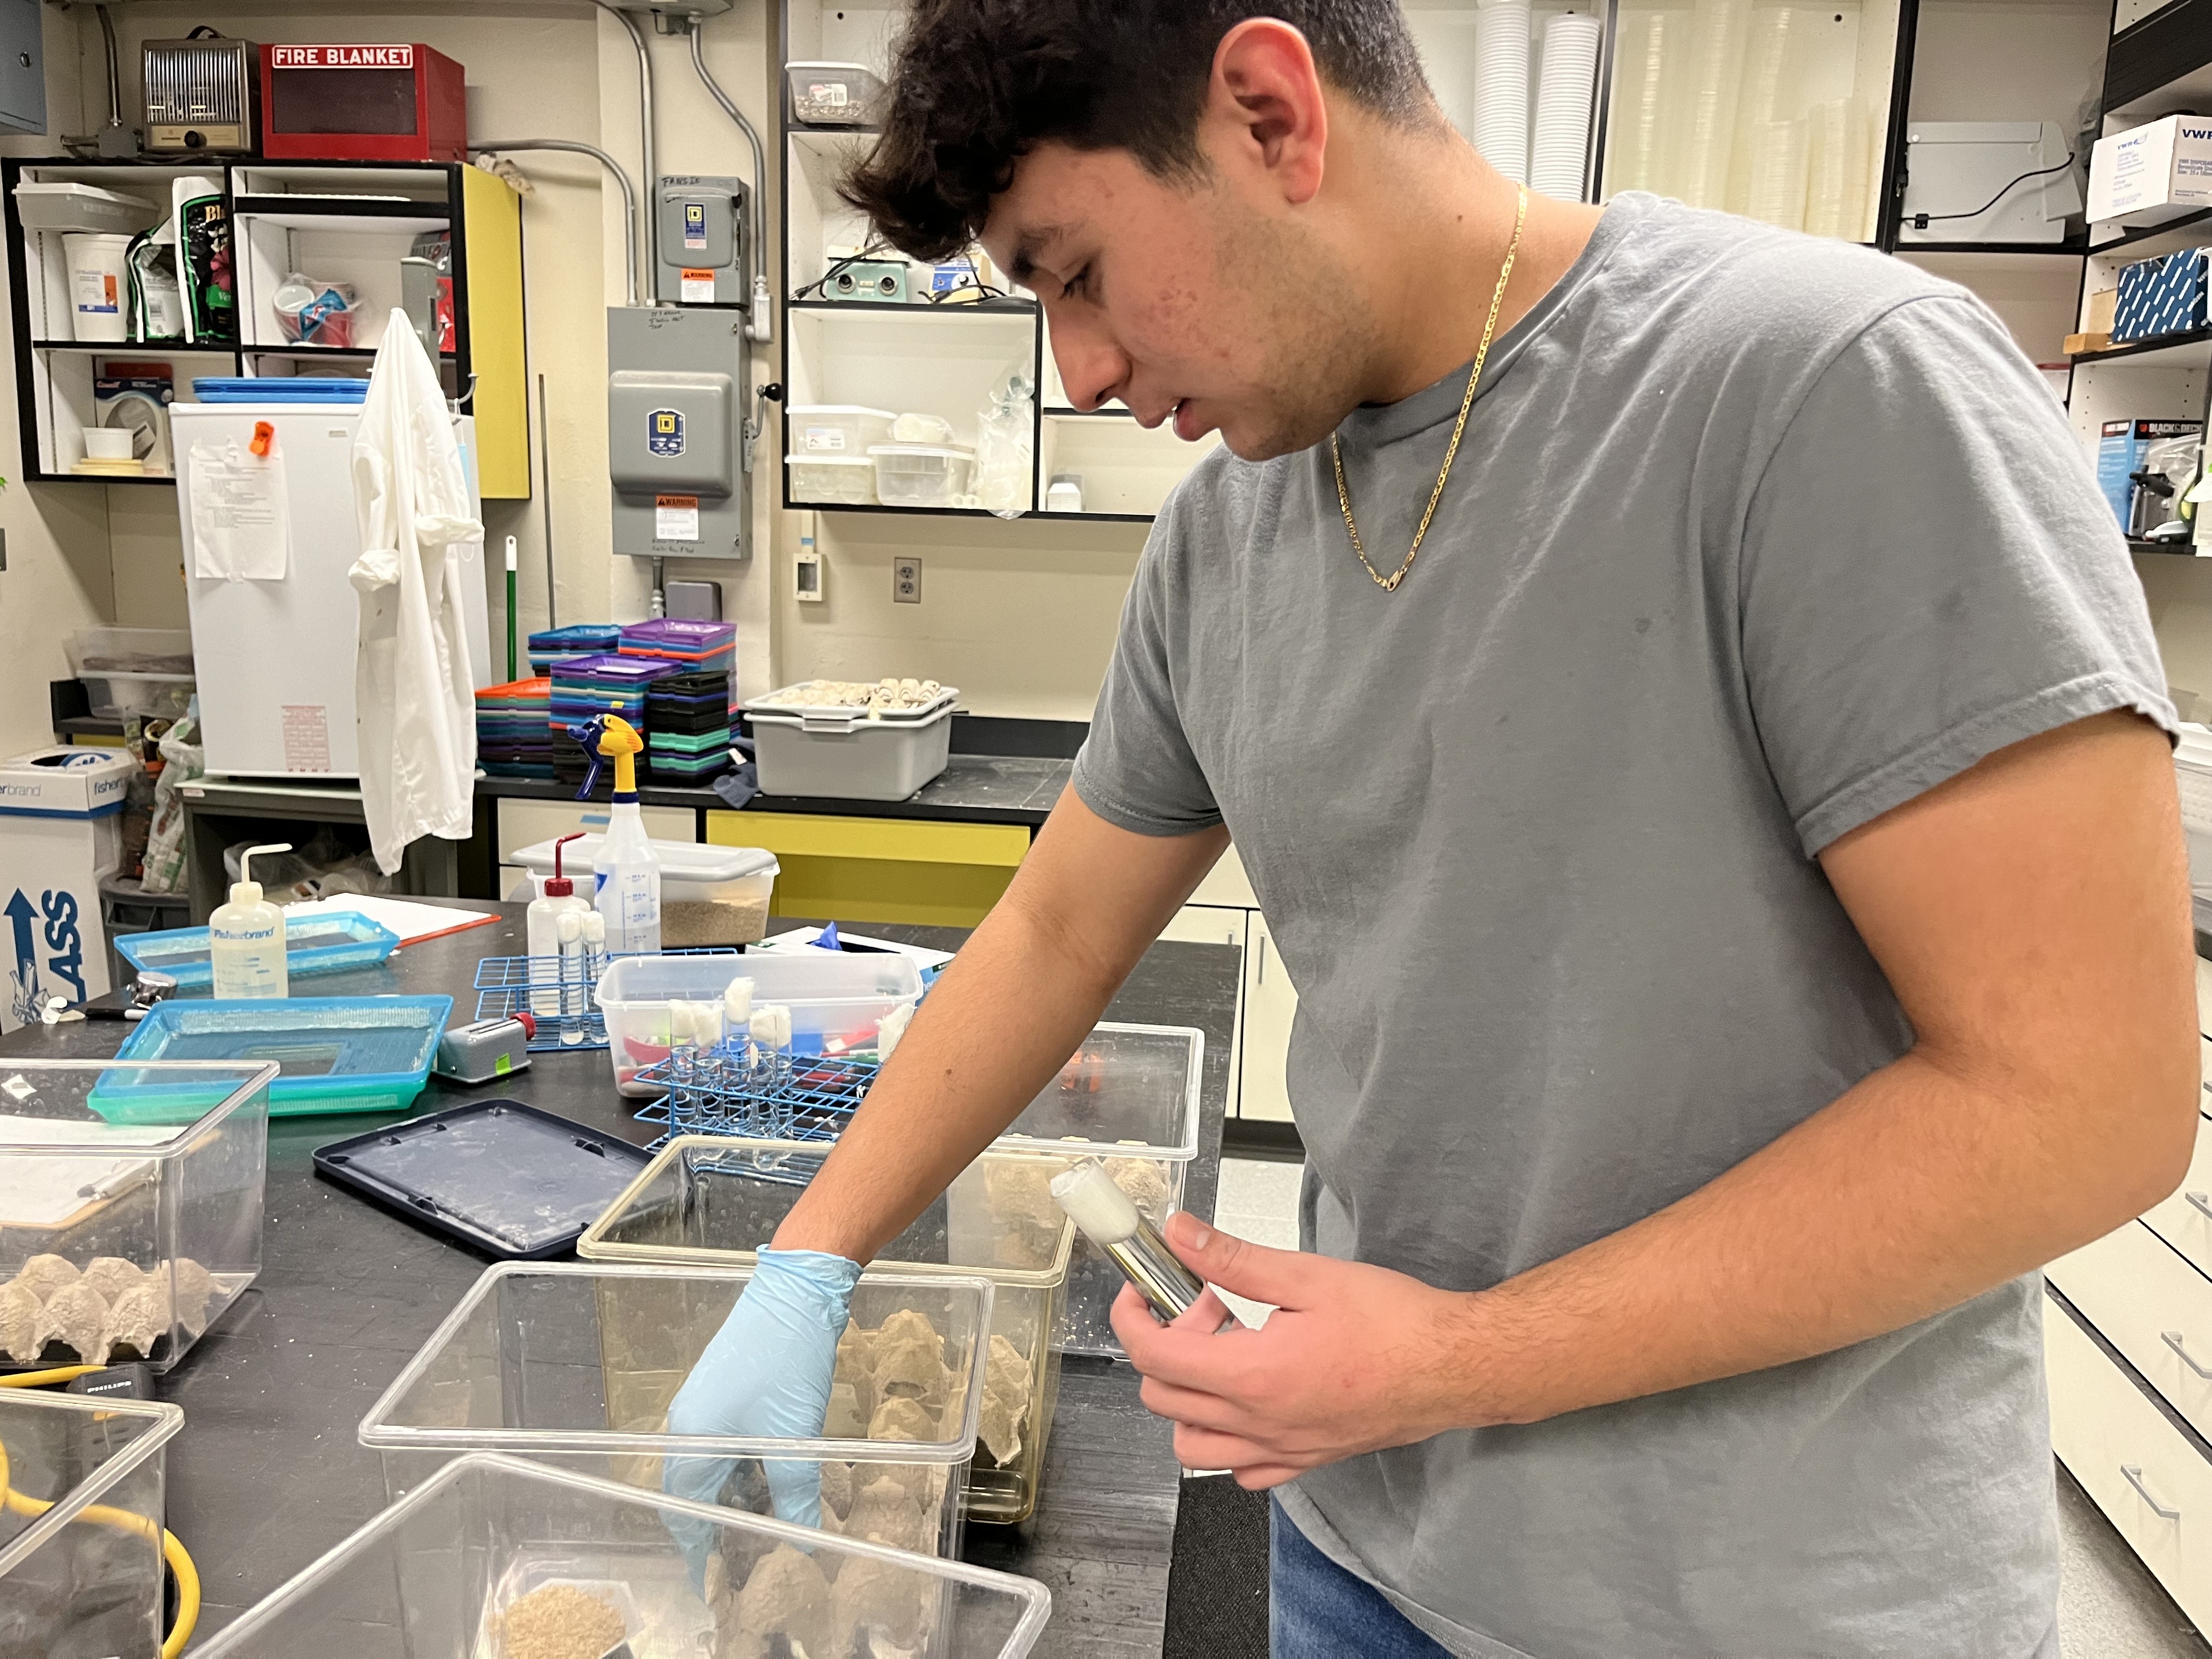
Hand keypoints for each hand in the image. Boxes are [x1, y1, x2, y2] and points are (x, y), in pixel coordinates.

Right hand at [663, 1246, 859, 1557]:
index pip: (685, 1512)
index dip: (700, 1551)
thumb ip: (795, 1495)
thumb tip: (802, 1540)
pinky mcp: (727, 1389)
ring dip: (735, 1497)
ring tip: (766, 1526)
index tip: (715, 1583)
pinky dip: (745, 1469)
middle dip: (719, 1527)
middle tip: (746, 1559)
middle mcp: (689, 1424)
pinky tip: (774, 1482)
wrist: (797, 1290)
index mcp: (692, 1439)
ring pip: (713, 1468)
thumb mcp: (793, 1437)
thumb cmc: (787, 1360)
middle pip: (694, 1493)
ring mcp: (706, 1403)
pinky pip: (726, 1444)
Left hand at [1110, 1213, 1480, 1488]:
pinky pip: (1242, 1469)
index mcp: (1252, 1375)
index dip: (1131, 1319)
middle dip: (1166, 1347)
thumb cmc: (1395, 1324)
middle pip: (1162, 1399)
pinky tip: (1251, 1398)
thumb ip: (1232, 1259)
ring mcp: (1281, 1449)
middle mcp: (1258, 1423)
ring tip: (1223, 1355)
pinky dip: (1228, 1440)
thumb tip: (1181, 1236)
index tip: (1142, 1292)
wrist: (1453, 1366)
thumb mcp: (1306, 1275)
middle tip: (1207, 1310)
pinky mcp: (1305, 1460)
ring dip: (1187, 1400)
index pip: (1153, 1357)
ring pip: (1192, 1445)